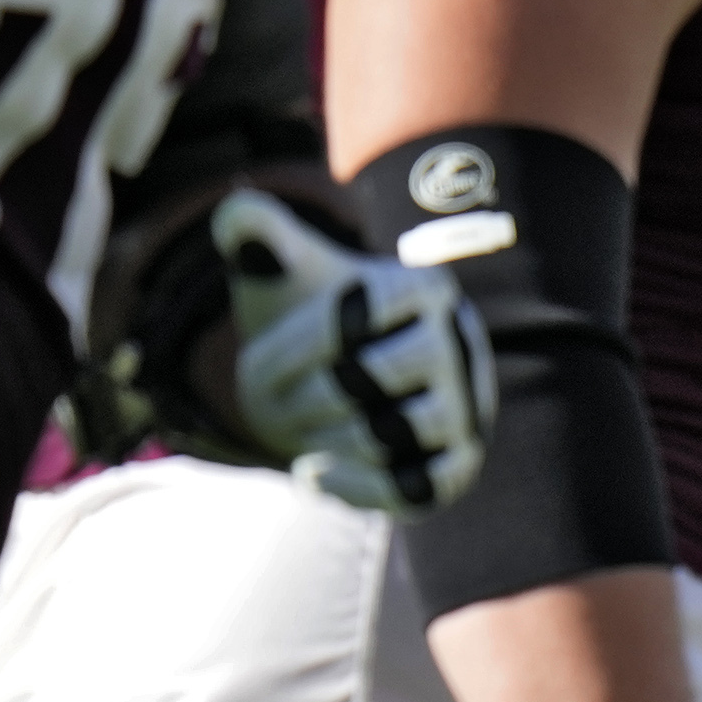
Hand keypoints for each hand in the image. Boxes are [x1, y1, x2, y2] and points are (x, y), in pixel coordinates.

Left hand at [215, 188, 495, 511]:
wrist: (340, 381)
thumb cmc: (312, 320)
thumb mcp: (283, 273)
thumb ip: (255, 230)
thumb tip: (238, 213)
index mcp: (424, 288)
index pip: (354, 317)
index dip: (291, 346)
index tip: (257, 358)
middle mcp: (458, 346)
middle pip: (373, 378)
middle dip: (305, 396)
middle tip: (278, 403)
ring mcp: (463, 408)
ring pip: (394, 433)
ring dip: (327, 438)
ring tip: (301, 432)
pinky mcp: (457, 465)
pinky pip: (415, 487)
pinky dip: (355, 488)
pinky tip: (311, 473)